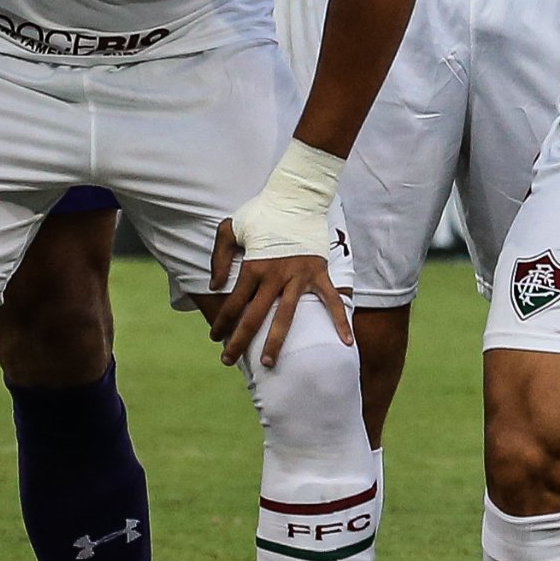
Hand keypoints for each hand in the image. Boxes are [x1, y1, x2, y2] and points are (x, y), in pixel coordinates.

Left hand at [207, 225, 354, 369]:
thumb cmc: (262, 211)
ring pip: (286, 316)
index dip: (221, 322)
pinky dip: (340, 320)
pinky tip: (345, 342)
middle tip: (228, 360)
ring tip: (268, 363)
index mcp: (253, 266)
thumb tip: (214, 286)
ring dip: (276, 341)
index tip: (214, 337)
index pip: (233, 302)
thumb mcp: (231, 228)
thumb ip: (219, 257)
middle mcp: (274, 276)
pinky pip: (331, 301)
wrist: (296, 197)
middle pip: (254, 316)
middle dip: (239, 341)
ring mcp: (299, 276)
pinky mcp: (319, 273)